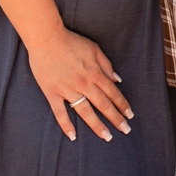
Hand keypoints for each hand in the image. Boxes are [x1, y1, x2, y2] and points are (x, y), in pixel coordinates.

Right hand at [25, 27, 133, 141]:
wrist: (46, 38)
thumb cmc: (70, 41)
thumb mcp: (93, 48)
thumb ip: (106, 64)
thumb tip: (117, 79)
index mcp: (95, 73)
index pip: (113, 92)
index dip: (122, 105)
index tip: (130, 115)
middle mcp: (84, 84)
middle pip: (103, 104)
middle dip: (116, 118)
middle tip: (125, 130)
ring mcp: (68, 90)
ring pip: (85, 112)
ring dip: (97, 126)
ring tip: (107, 137)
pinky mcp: (52, 93)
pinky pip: (60, 112)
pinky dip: (66, 125)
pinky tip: (73, 136)